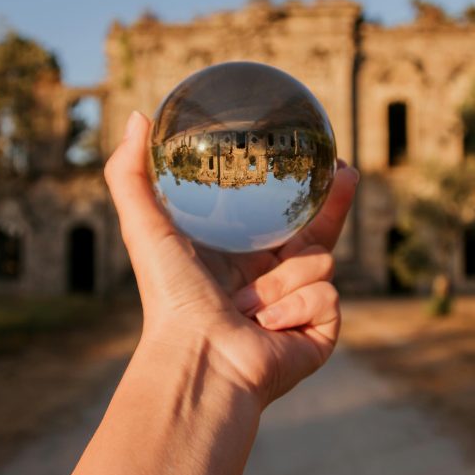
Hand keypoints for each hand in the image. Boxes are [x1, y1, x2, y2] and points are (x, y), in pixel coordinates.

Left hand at [105, 111, 359, 407]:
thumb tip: (136, 115)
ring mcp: (300, 307)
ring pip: (320, 261)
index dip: (303, 188)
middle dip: (334, 203)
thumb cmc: (170, 299)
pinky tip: (268, 324)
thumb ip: (130, 174)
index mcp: (242, 257)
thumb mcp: (145, 228)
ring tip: (248, 303)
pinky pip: (327, 295)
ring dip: (282, 279)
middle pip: (319, 232)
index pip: (282, 214)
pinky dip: (295, 306)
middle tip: (344, 174)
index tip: (322, 157)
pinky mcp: (321, 331)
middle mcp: (274, 281)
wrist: (198, 359)